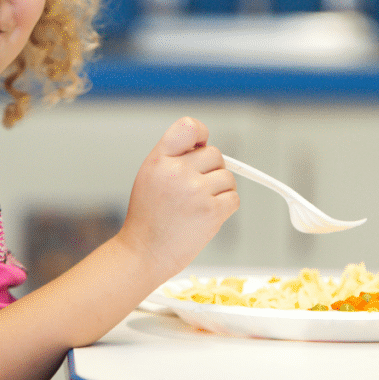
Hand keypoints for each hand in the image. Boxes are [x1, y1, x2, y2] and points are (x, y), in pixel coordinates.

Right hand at [118, 117, 238, 278]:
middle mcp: (177, 171)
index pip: (189, 127)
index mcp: (159, 159)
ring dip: (219, 190)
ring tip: (198, 205)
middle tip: (194, 189)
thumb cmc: (148, 217)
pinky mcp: (212, 211)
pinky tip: (206, 215)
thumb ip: (174, 156)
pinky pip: (233, 198)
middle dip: (211, 170)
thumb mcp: (150, 175)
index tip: (200, 146)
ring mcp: (196, 191)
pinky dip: (225, 207)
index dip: (201, 134)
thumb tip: (206, 146)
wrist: (144, 252)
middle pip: (215, 154)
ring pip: (227, 177)